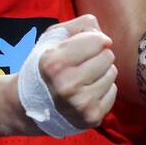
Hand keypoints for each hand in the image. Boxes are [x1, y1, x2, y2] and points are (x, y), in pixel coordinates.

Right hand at [35, 14, 117, 128]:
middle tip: (82, 63)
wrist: (32, 105)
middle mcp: (67, 86)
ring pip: (112, 73)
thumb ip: (80, 26)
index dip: (93, 39)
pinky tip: (86, 91)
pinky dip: (103, 89)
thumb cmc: (46, 65)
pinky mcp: (92, 118)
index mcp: (54, 63)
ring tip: (83, 77)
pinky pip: (113, 91)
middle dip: (98, 56)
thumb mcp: (53, 38)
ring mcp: (80, 105)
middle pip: (108, 56)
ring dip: (101, 72)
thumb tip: (105, 40)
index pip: (97, 41)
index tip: (84, 45)